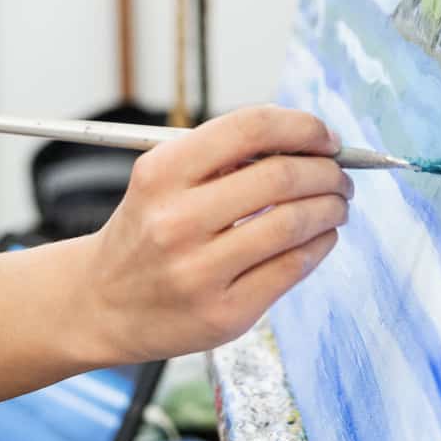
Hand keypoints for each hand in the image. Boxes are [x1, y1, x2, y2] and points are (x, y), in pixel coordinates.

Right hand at [79, 105, 352, 362]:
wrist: (100, 304)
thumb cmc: (146, 232)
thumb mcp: (162, 181)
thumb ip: (223, 158)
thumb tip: (306, 143)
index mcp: (160, 174)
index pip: (249, 128)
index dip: (301, 126)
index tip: (325, 137)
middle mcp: (176, 221)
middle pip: (280, 177)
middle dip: (327, 171)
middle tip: (340, 175)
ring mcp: (199, 272)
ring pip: (294, 224)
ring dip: (331, 207)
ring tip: (337, 204)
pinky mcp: (224, 314)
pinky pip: (292, 268)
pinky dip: (321, 244)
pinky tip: (322, 236)